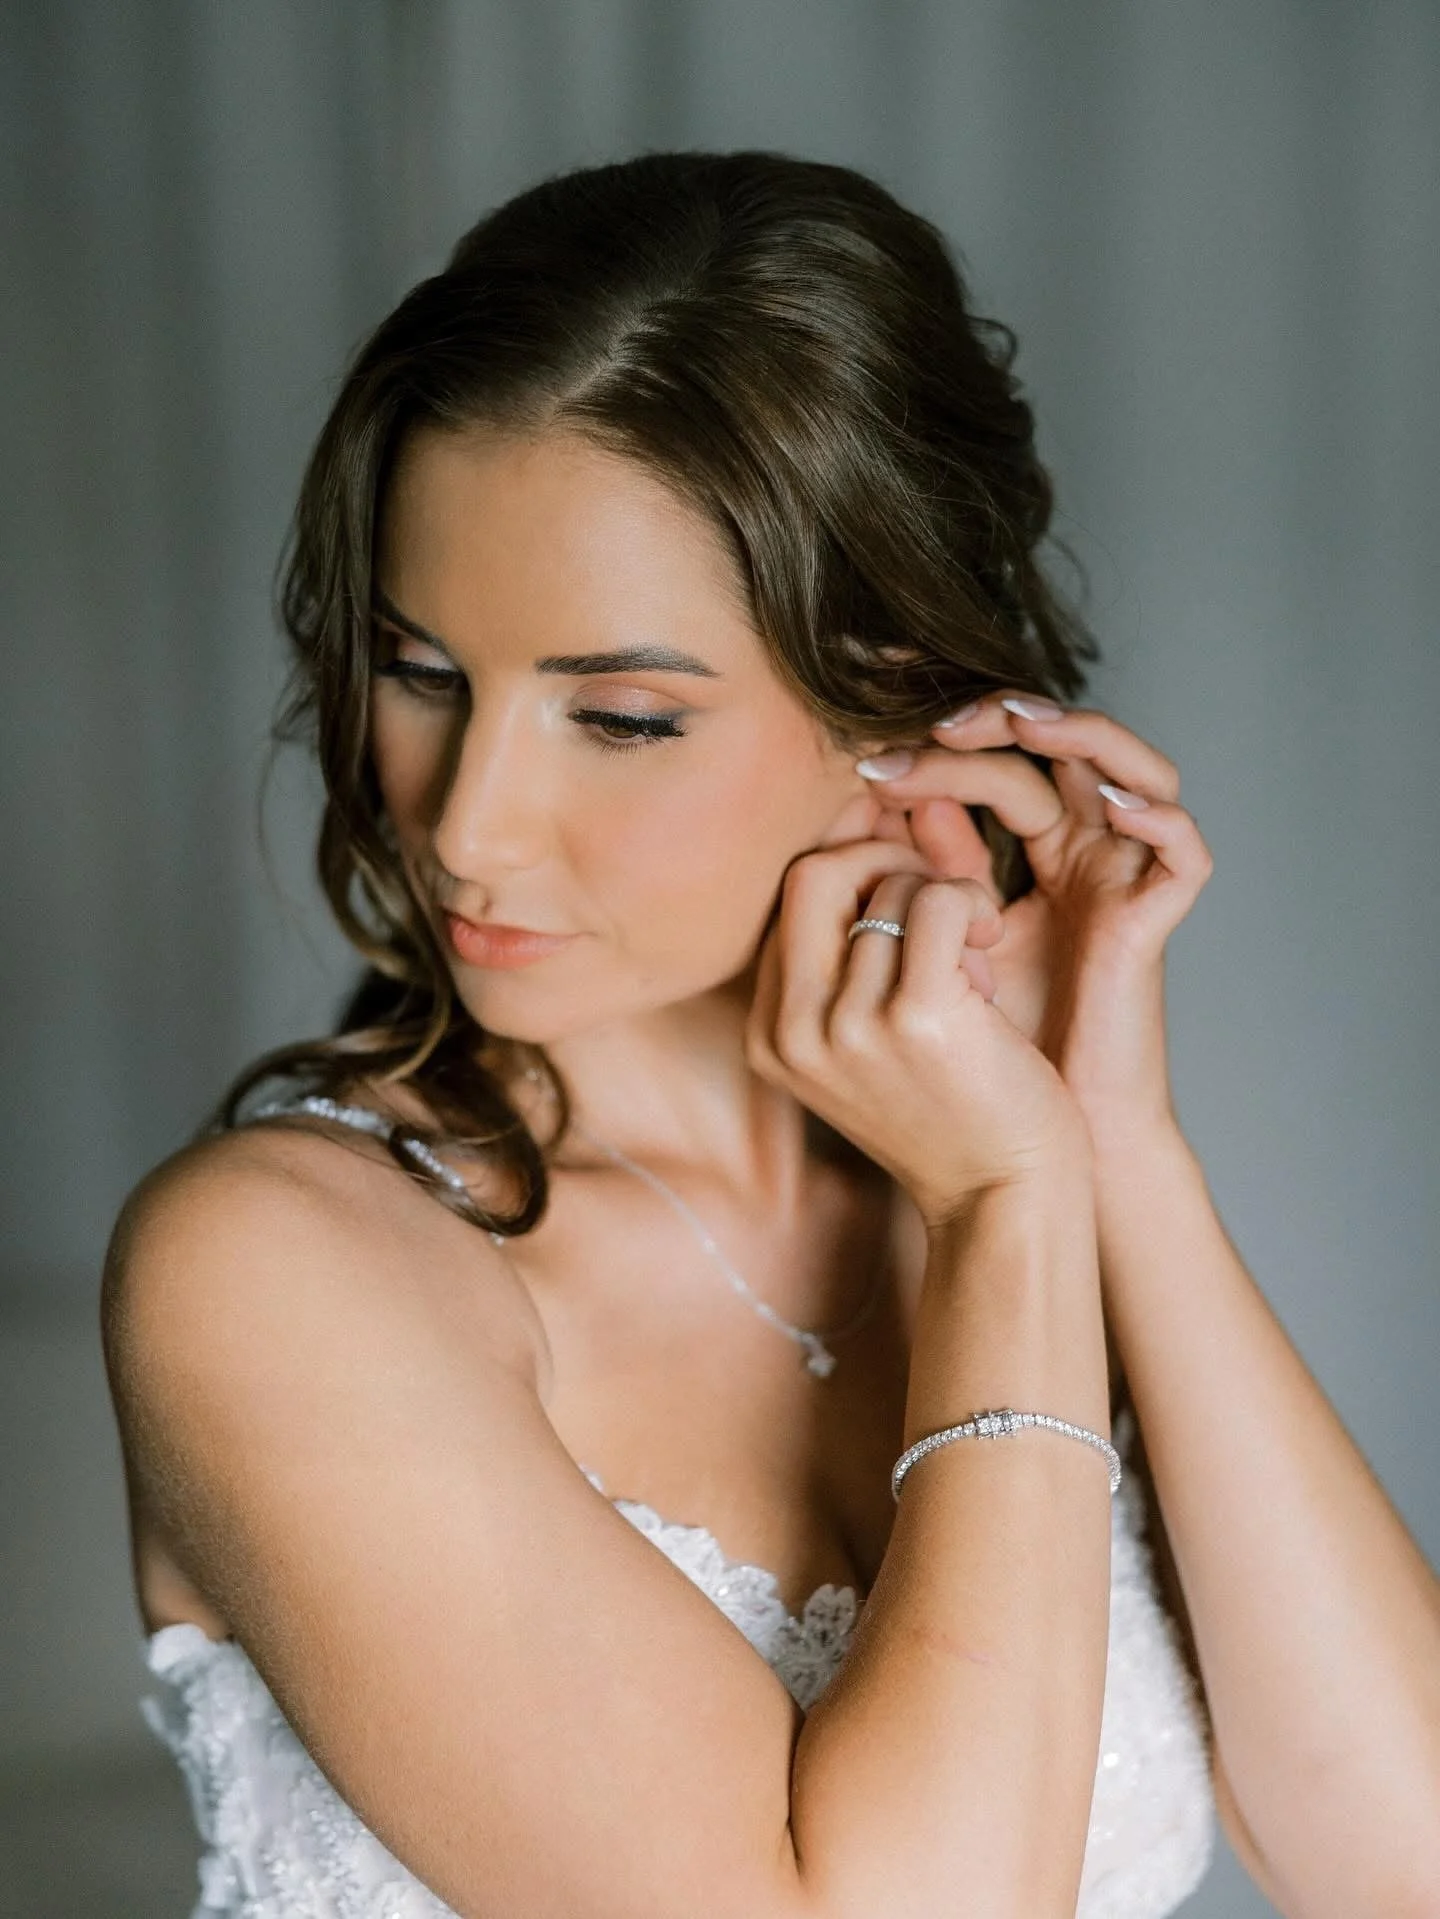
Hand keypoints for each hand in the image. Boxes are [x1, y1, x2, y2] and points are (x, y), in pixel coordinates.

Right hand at [744, 835, 1092, 1227]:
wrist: (1005, 1199)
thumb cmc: (954, 1111)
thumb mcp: (874, 1035)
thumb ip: (851, 952)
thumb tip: (864, 825)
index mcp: (772, 1035)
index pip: (787, 899)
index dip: (854, 872)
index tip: (907, 890)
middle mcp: (795, 1032)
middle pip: (812, 873)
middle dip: (884, 861)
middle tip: (939, 899)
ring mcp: (848, 1027)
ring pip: (891, 889)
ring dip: (946, 902)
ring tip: (973, 957)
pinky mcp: (916, 1018)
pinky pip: (939, 901)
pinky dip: (973, 904)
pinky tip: (992, 943)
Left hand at [847, 693, 1214, 1133]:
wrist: (1033, 1137)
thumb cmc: (985, 1047)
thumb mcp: (942, 942)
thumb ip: (927, 873)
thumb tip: (893, 794)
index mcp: (1045, 850)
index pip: (1005, 763)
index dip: (947, 748)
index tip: (869, 761)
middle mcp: (1092, 853)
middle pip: (1064, 750)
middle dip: (1002, 722)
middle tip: (935, 724)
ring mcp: (1127, 882)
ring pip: (1136, 771)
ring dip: (1082, 736)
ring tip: (1022, 723)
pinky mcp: (1155, 922)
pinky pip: (1182, 851)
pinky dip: (1156, 817)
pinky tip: (1108, 803)